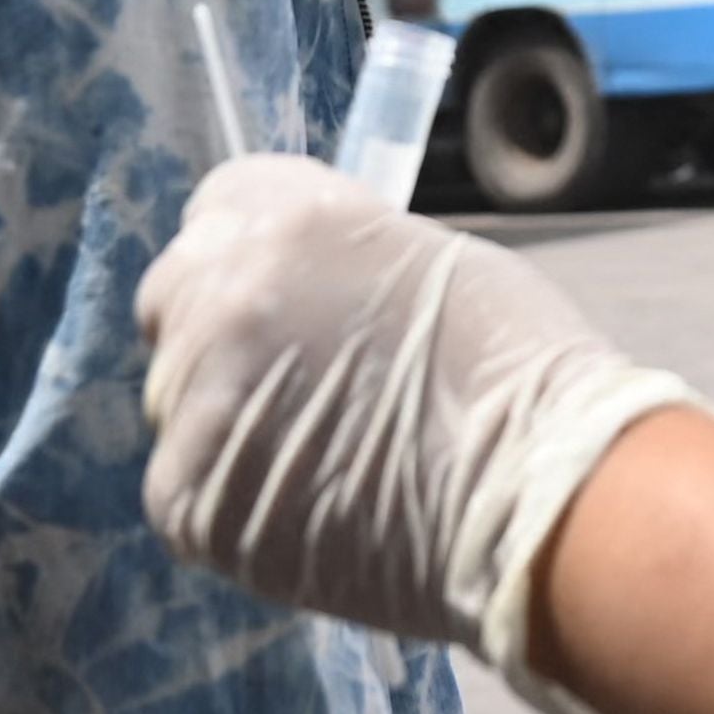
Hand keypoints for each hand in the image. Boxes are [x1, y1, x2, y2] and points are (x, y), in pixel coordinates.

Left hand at [139, 152, 708, 713]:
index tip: (278, 287)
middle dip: (221, 328)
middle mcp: (228, 297)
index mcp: (292, 220)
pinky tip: (308, 505)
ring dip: (227, 415)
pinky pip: (183, 484)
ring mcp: (202, 400)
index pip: (213, 208)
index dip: (248, 249)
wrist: (538, 496)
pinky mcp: (192, 497)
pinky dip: (232, 497)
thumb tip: (298, 285)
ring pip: (177, 396)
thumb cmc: (516, 374)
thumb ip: (335, 260)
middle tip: (291, 377)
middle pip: (174, 296)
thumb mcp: (426, 262)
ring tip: (320, 452)